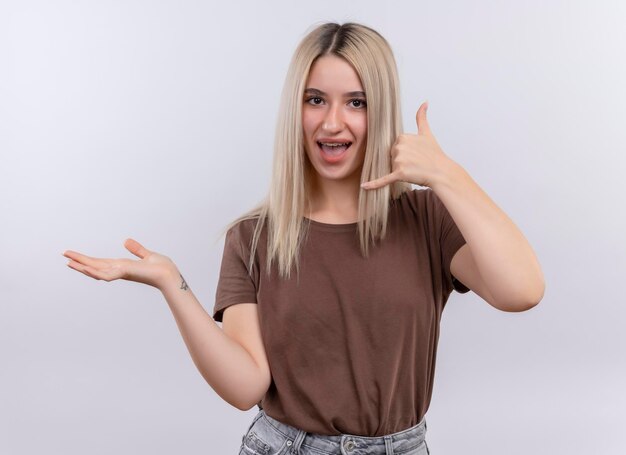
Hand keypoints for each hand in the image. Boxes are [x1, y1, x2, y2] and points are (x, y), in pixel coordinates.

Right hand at [63, 238, 178, 289]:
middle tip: (64, 256)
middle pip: (94, 266)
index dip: (87, 260)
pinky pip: (106, 274)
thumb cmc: (161, 267)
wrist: (169, 273)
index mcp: (122, 266)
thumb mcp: (147, 254)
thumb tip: (126, 241)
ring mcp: (120, 273)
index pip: (100, 262)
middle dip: (79, 262)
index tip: (74, 256)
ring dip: (82, 267)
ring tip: (69, 262)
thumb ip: (136, 249)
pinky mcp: (125, 273)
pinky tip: (85, 267)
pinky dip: (95, 272)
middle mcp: (118, 270)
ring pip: (96, 271)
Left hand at [361, 101, 452, 189]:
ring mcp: (398, 160)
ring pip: (391, 167)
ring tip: (414, 170)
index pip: (395, 147)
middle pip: (392, 156)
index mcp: (402, 136)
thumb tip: (425, 102)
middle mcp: (399, 147)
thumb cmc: (434, 154)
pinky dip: (374, 184)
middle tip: (416, 163)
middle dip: (402, 161)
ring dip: (400, 170)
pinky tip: (364, 186)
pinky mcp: (399, 173)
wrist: (441, 172)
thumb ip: (422, 117)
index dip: (405, 153)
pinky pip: (383, 179)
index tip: (415, 154)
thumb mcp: (427, 133)